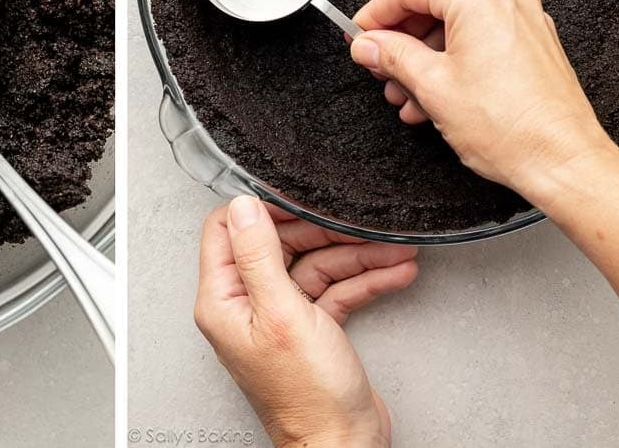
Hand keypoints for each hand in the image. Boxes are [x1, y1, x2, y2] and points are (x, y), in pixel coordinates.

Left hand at [194, 196, 418, 447]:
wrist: (344, 446)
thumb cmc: (308, 398)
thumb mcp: (282, 313)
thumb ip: (259, 256)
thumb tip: (243, 206)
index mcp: (223, 300)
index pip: (227, 232)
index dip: (261, 210)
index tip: (294, 195)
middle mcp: (247, 306)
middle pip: (279, 244)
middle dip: (322, 231)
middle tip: (355, 220)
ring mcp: (281, 317)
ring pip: (314, 266)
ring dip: (356, 255)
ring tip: (393, 247)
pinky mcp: (312, 329)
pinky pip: (335, 291)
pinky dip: (364, 281)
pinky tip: (395, 271)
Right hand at [348, 0, 614, 198]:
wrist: (564, 162)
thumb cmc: (511, 127)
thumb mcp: (430, 85)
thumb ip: (392, 55)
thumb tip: (368, 45)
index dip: (374, 14)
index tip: (358, 35)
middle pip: (432, 6)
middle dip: (400, 42)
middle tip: (378, 67)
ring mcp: (523, 20)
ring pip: (454, 28)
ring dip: (423, 60)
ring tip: (405, 95)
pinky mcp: (533, 45)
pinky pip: (479, 42)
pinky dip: (452, 64)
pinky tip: (433, 98)